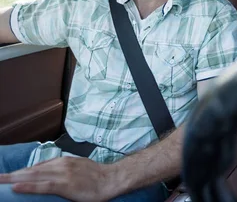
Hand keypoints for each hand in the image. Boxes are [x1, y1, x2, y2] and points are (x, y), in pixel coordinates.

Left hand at [0, 157, 116, 201]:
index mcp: (62, 162)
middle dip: (11, 175)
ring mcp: (62, 174)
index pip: (36, 167)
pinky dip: (28, 185)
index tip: (6, 177)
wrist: (112, 179)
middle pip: (30, 170)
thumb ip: (62, 170)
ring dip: (13, 178)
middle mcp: (60, 165)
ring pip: (33, 176)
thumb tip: (48, 176)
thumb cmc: (97, 177)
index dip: (19, 172)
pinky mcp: (65, 184)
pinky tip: (15, 187)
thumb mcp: (78, 168)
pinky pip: (43, 186)